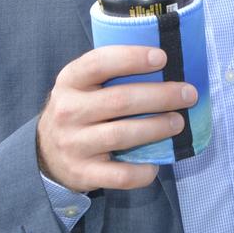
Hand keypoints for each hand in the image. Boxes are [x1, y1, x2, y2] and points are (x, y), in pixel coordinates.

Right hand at [36, 46, 196, 192]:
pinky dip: (142, 171)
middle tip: (188, 94)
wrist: (45, 152)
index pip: (99, 63)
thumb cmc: (81, 109)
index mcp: (70, 81)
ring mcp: (73, 144)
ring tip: (178, 122)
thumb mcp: (84, 84)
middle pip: (120, 100)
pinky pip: (120, 175)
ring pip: (122, 134)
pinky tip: (156, 163)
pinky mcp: (82, 173)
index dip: (132, 58)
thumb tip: (166, 64)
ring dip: (157, 128)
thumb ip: (113, 72)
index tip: (162, 57)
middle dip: (161, 96)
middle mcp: (68, 111)